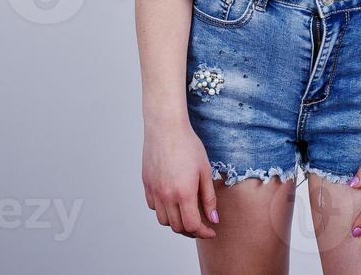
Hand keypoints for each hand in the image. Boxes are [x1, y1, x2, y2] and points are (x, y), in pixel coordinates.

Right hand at [141, 119, 219, 238]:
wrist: (165, 127)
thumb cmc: (188, 145)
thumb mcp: (205, 171)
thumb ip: (209, 198)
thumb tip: (213, 219)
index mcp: (184, 193)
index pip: (192, 226)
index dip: (204, 232)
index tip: (211, 231)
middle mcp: (166, 195)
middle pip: (177, 227)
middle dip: (191, 230)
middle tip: (202, 224)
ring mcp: (154, 190)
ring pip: (163, 220)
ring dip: (176, 222)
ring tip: (186, 214)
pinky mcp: (146, 184)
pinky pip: (153, 206)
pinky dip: (164, 210)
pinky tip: (173, 202)